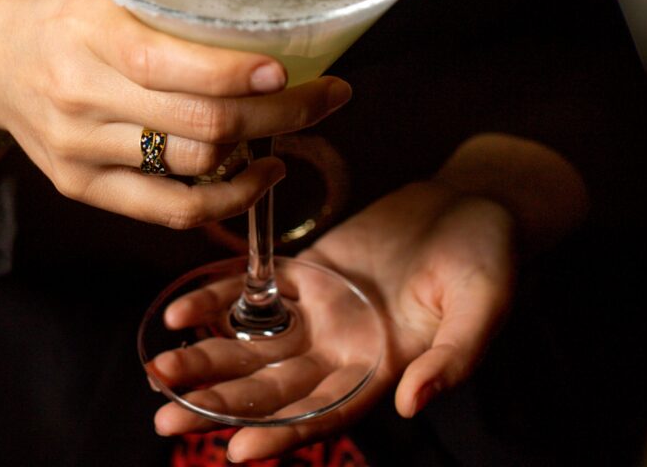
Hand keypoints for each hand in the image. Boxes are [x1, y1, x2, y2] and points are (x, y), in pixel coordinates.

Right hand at [0, 0, 350, 225]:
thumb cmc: (52, 5)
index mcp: (85, 28)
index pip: (167, 62)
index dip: (235, 72)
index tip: (292, 66)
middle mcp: (80, 94)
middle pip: (197, 122)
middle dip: (281, 113)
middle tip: (329, 94)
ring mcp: (79, 147)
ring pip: (191, 166)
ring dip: (263, 151)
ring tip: (302, 125)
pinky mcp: (81, 185)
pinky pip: (166, 210)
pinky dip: (226, 200)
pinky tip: (262, 176)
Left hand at [152, 180, 516, 460]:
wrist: (471, 205)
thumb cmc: (488, 259)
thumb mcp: (483, 307)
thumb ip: (453, 358)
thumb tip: (412, 403)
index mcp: (385, 369)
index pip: (325, 413)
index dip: (283, 434)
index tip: (236, 451)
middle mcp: (344, 350)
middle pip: (274, 386)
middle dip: (220, 403)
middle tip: (166, 416)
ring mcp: (322, 311)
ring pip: (255, 344)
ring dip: (208, 357)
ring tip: (158, 371)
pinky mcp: (309, 270)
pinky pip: (258, 289)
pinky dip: (221, 299)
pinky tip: (182, 310)